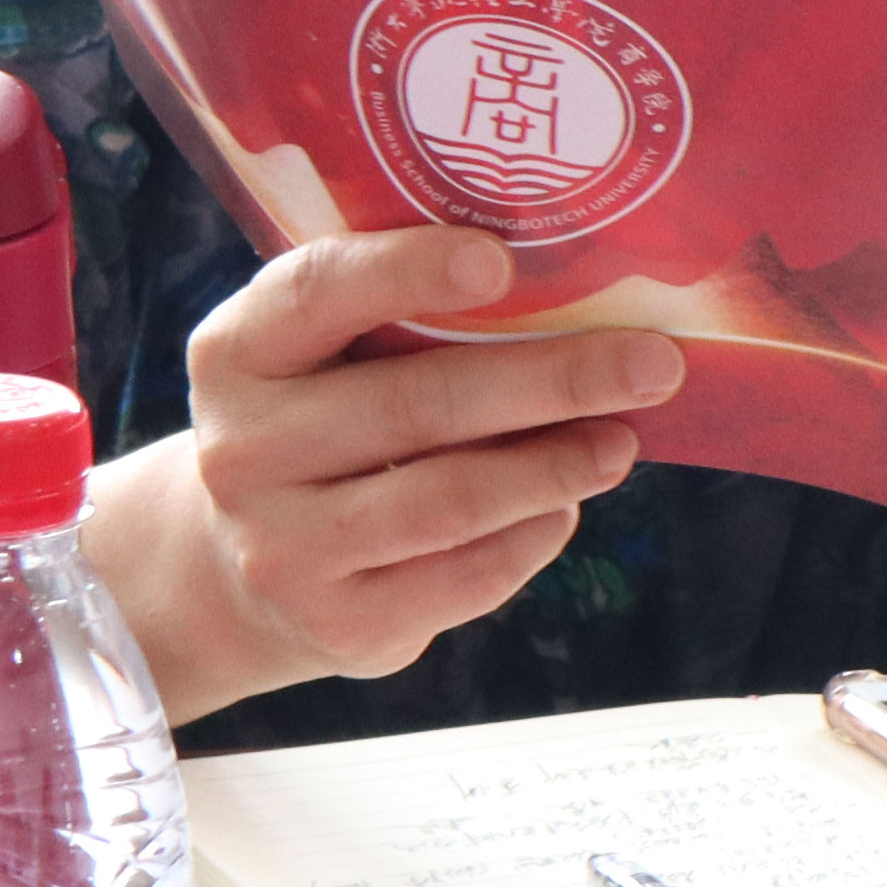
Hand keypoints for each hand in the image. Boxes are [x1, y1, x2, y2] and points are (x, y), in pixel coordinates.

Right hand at [82, 227, 682, 716]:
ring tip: (621, 441)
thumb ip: (398, 319)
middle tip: (650, 363)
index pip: (318, 293)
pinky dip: (531, 536)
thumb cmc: (317, 425)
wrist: (235, 568)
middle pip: (416, 405)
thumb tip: (571, 296)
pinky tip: (567, 504)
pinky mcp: (337, 626)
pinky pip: (462, 577)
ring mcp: (281, 549)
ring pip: (448, 500)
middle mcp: (242, 450)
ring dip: (554, 467)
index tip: (499, 260)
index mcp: (237, 353)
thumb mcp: (318, 358)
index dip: (406, 272)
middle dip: (549, 379)